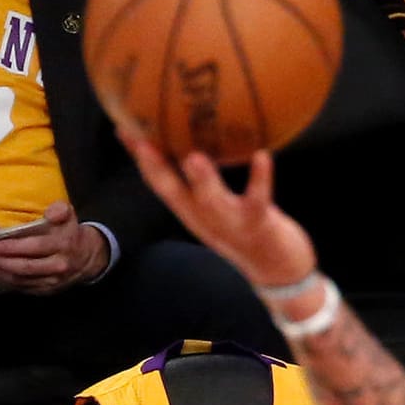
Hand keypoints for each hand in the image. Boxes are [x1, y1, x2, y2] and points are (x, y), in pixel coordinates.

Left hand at [0, 202, 108, 294]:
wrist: (86, 258)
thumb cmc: (69, 233)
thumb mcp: (69, 215)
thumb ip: (60, 210)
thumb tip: (51, 213)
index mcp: (63, 245)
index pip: (36, 246)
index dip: (14, 245)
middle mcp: (58, 266)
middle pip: (25, 267)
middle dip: (1, 261)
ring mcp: (52, 281)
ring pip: (20, 280)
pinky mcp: (45, 291)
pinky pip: (21, 288)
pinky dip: (4, 280)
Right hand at [118, 131, 315, 288]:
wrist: (280, 275)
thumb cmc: (251, 231)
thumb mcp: (221, 208)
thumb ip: (207, 183)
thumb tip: (198, 143)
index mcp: (192, 214)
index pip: (159, 184)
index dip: (140, 158)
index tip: (124, 129)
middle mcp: (205, 221)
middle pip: (173, 194)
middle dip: (155, 168)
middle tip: (141, 139)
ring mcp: (231, 225)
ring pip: (211, 202)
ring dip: (202, 181)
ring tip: (193, 157)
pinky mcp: (260, 226)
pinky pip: (257, 201)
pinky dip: (260, 179)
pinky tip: (263, 155)